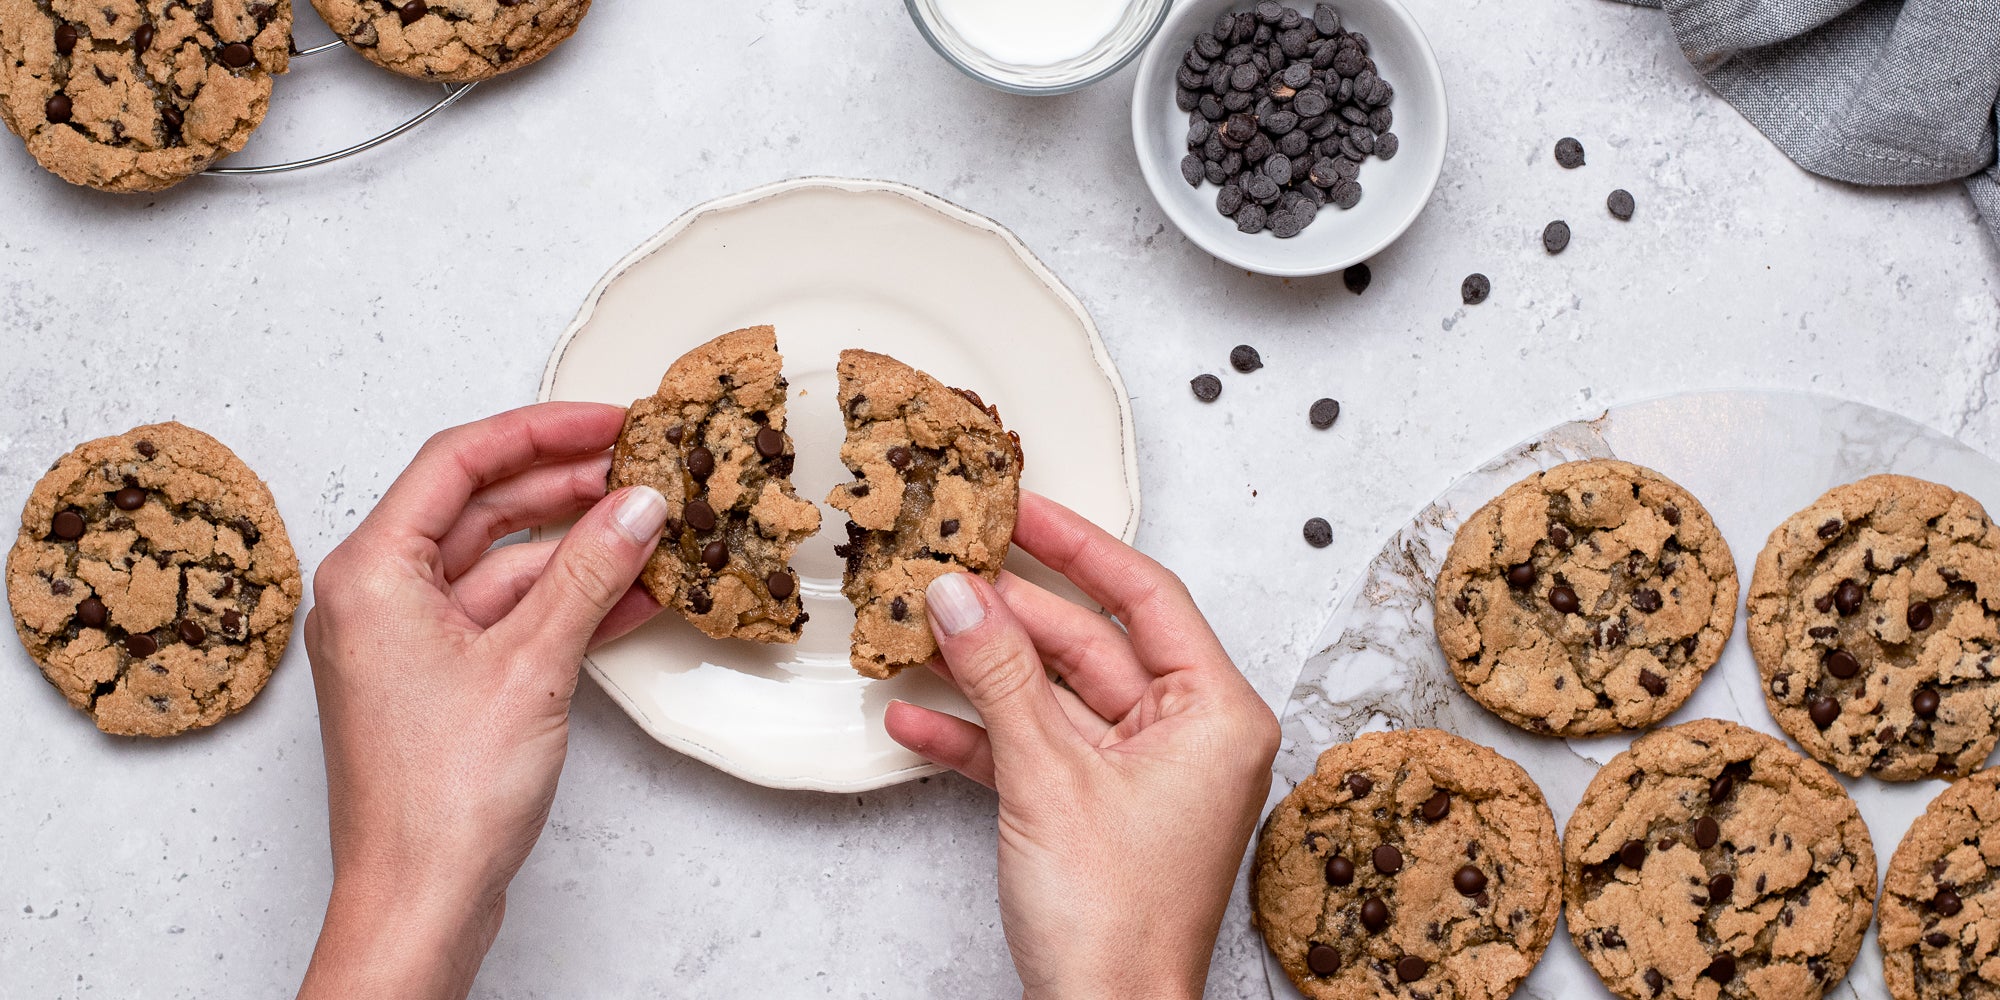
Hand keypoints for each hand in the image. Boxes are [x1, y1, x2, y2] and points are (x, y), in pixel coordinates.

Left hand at [296, 403, 666, 999]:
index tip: (609, 421)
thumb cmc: (441, 798)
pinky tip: (632, 594)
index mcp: (372, 571)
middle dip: (566, 487)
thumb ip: (589, 573)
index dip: (541, 430)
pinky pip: (508, 618)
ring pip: (503, 565)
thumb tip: (637, 505)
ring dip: (577, 549)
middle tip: (642, 467)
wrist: (419, 899)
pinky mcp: (441, 682)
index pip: (459, 461)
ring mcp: (408, 641)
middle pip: (481, 508)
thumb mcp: (532, 664)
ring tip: (652, 529)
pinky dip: (567, 603)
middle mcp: (379, 596)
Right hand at [884, 493, 1279, 999]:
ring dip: (983, 674)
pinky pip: (1036, 752)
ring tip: (916, 632)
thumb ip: (998, 675)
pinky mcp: (1096, 814)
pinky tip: (915, 721)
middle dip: (1010, 615)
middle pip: (1091, 644)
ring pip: (1054, 698)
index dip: (1079, 545)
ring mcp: (1142, 778)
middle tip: (946, 569)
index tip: (1023, 506)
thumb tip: (958, 592)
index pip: (1147, 597)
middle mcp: (1189, 738)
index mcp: (1216, 714)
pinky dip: (980, 739)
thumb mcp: (1047, 776)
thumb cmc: (1115, 923)